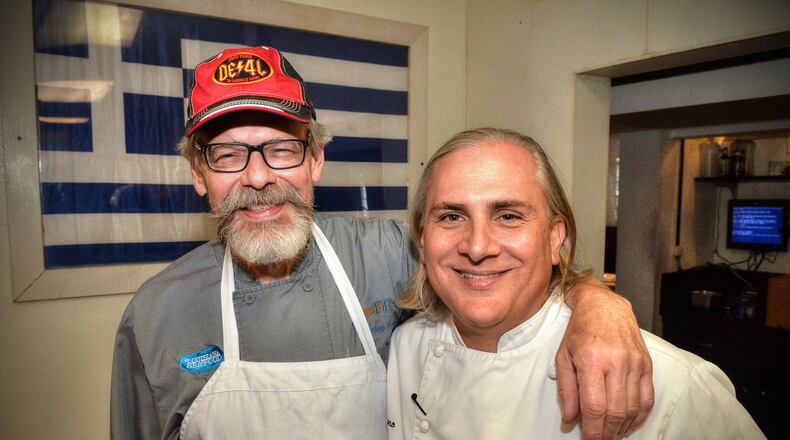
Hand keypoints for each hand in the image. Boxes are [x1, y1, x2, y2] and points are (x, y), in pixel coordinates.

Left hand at [556, 280, 653, 438]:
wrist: (604, 306)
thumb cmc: (579, 331)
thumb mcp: (563, 357)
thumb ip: (566, 391)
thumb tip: (569, 420)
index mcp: (592, 361)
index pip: (594, 407)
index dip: (592, 430)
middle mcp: (616, 362)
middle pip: (615, 412)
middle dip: (607, 433)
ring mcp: (635, 363)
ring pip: (632, 408)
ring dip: (622, 428)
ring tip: (611, 435)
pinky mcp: (647, 364)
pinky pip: (647, 398)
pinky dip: (639, 416)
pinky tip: (628, 424)